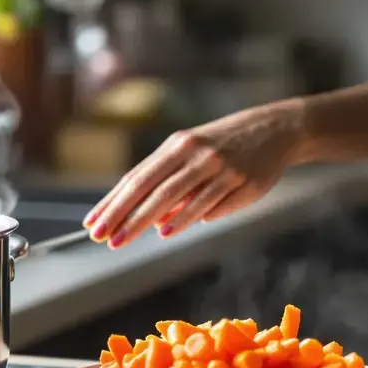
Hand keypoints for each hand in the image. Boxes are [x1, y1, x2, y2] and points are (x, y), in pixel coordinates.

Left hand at [83, 100, 306, 248]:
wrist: (274, 129)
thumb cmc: (224, 147)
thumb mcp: (193, 156)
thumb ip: (172, 185)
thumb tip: (151, 221)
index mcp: (177, 146)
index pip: (137, 177)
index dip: (113, 201)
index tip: (93, 222)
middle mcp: (194, 154)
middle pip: (151, 187)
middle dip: (123, 214)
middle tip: (103, 236)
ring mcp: (218, 167)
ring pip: (176, 195)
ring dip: (147, 219)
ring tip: (125, 238)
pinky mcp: (242, 181)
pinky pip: (209, 202)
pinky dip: (186, 217)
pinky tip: (168, 230)